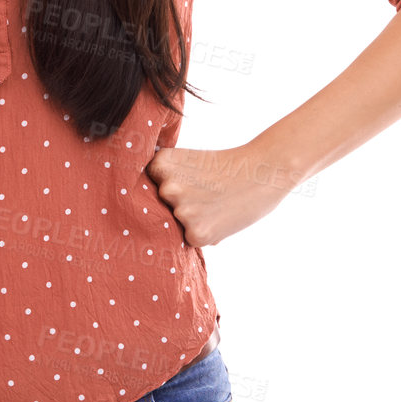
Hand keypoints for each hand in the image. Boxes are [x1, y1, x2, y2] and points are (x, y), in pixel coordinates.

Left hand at [145, 142, 298, 247]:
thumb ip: (165, 179)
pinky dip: (204, 233)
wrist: (264, 171)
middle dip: (176, 207)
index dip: (165, 189)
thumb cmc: (225, 167)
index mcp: (160, 164)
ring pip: (174, 225)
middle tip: (205, 195)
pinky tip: (221, 217)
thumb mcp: (188, 162)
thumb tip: (137, 210)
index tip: (185, 183)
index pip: (145, 187)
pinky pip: (190, 239)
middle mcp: (166, 187)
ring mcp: (181, 211)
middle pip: (158, 209)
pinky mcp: (197, 232)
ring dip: (191, 221)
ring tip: (215, 204)